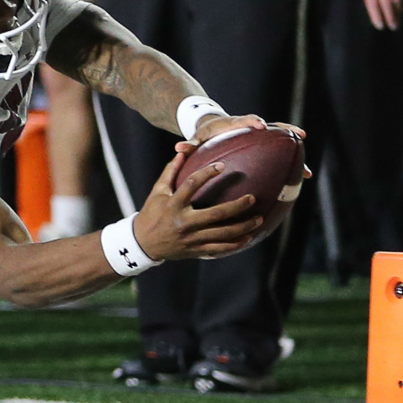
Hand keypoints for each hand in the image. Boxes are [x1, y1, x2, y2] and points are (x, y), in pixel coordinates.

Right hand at [132, 152, 263, 261]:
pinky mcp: (195, 250)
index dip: (207, 174)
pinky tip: (248, 237)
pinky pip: (219, 249)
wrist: (143, 243)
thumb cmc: (152, 212)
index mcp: (173, 205)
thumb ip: (170, 172)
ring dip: (243, 227)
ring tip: (259, 218)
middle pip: (216, 215)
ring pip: (222, 234)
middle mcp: (184, 222)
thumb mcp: (157, 191)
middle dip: (236, 206)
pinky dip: (235, 244)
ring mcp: (191, 238)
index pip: (191, 185)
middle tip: (253, 197)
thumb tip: (182, 151)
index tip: (222, 165)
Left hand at [179, 114, 307, 153]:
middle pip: (270, 125)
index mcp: (233, 123)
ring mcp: (260, 135)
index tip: (260, 124)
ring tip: (306, 160)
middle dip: (283, 129)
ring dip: (294, 147)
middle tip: (296, 134)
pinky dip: (292, 161)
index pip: (243, 119)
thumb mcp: (197, 139)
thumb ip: (190, 144)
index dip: (252, 121)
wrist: (213, 127)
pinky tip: (304, 175)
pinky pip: (281, 150)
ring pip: (281, 138)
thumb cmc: (204, 135)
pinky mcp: (265, 143)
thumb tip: (178, 149)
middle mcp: (250, 126)